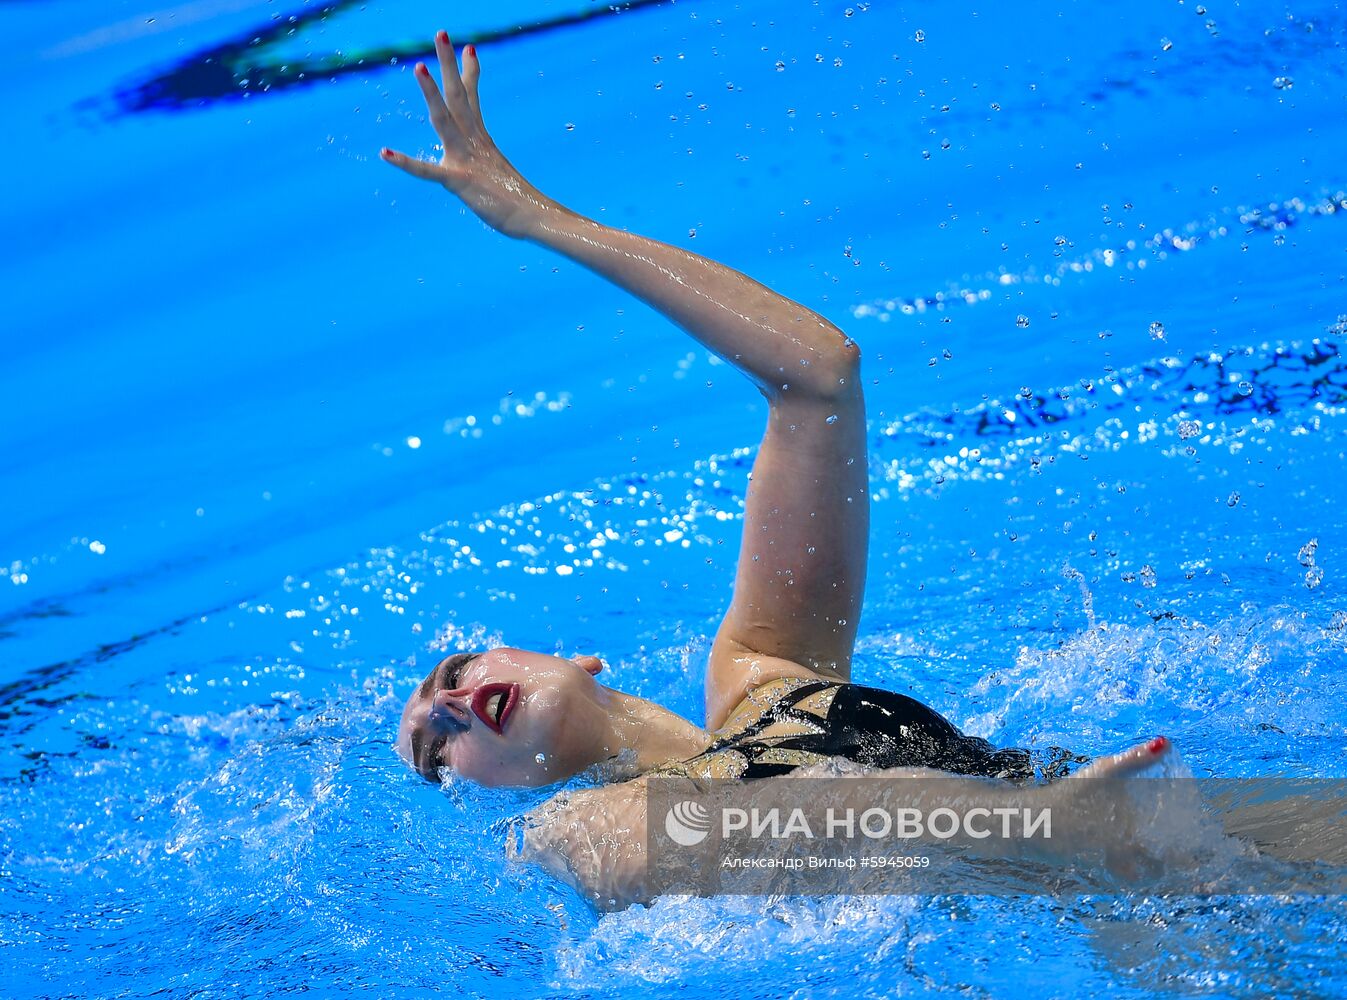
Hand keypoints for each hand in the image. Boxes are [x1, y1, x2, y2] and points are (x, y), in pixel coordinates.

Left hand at [381, 31, 545, 237]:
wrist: (534, 217)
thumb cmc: (521, 201)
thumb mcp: (501, 175)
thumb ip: (490, 166)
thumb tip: (494, 167)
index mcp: (482, 140)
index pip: (473, 99)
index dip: (470, 73)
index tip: (469, 47)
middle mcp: (474, 143)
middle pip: (458, 96)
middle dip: (449, 65)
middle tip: (441, 33)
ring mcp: (466, 159)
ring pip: (444, 119)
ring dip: (431, 93)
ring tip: (418, 67)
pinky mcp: (459, 181)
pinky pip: (428, 171)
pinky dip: (406, 163)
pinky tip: (385, 153)